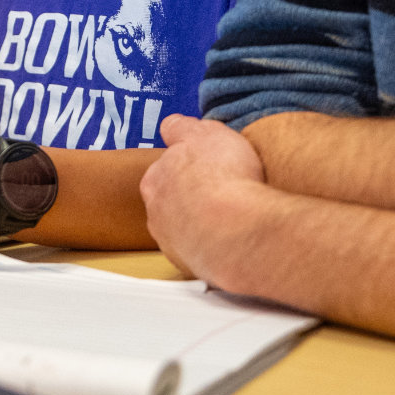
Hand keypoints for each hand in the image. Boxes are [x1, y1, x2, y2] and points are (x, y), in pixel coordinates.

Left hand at [140, 114, 268, 285]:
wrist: (238, 228)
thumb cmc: (224, 177)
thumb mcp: (206, 132)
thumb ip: (183, 128)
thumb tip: (171, 126)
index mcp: (155, 180)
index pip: (164, 171)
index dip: (187, 168)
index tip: (204, 169)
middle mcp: (157, 215)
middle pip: (171, 203)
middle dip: (191, 199)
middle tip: (221, 194)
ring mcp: (174, 245)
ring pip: (186, 231)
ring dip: (203, 226)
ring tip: (232, 219)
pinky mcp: (195, 268)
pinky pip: (204, 255)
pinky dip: (216, 248)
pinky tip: (235, 241)